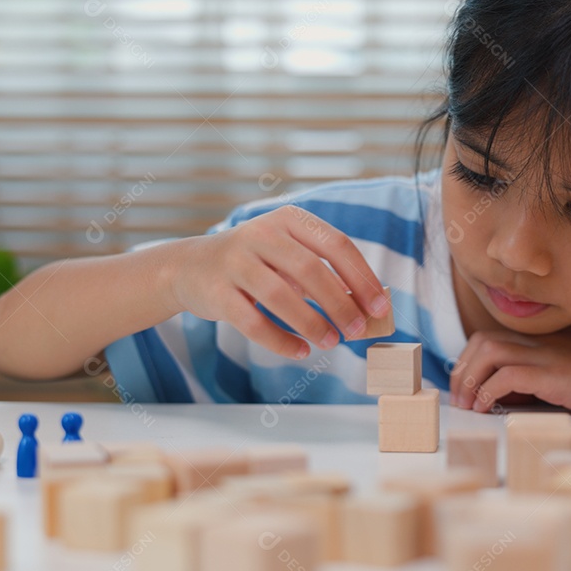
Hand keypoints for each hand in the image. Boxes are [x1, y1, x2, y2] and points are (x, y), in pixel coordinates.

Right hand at [166, 205, 389, 358]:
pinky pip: (253, 322)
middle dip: (341, 304)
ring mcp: (235, 261)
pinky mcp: (216, 292)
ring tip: (331, 342)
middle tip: (358, 331)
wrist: (190, 267)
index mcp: (289, 219)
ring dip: (312, 323)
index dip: (362, 278)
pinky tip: (300, 351)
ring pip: (281, 296)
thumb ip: (324, 275)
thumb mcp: (288, 256)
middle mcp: (261, 234)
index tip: (380, 307)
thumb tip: (366, 307)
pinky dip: (280, 341)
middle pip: (311, 269)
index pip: (336, 244)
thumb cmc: (255, 264)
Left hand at [448, 330, 570, 413]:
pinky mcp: (554, 374)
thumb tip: (503, 399)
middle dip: (462, 369)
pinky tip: (487, 409)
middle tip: (459, 399)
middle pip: (482, 339)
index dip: (470, 361)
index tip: (465, 388)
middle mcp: (540, 342)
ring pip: (489, 350)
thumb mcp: (568, 379)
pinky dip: (489, 392)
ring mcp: (547, 355)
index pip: (490, 337)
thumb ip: (538, 382)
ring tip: (468, 406)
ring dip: (470, 378)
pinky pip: (507, 376)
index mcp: (542, 341)